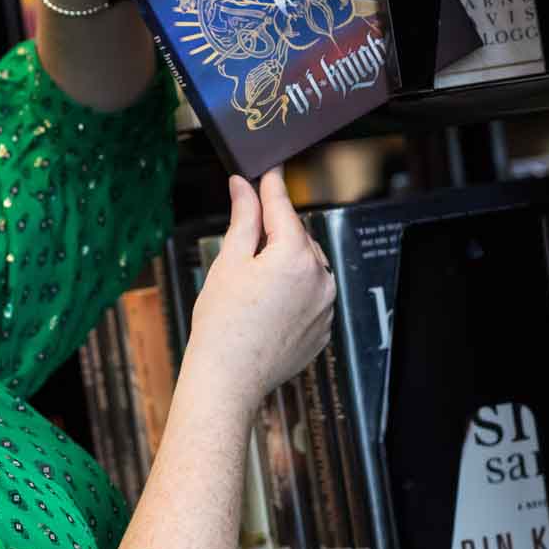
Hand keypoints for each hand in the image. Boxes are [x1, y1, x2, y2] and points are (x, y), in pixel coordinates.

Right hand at [181, 165, 336, 422]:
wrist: (228, 378)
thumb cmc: (223, 324)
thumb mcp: (229, 261)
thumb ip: (244, 218)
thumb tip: (244, 187)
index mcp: (295, 256)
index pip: (283, 208)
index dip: (271, 186)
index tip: (268, 171)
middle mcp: (320, 278)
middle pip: (297, 238)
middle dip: (274, 233)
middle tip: (244, 241)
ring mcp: (325, 306)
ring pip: (307, 267)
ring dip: (286, 263)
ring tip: (252, 285)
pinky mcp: (323, 329)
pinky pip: (312, 297)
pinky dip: (294, 292)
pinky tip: (266, 306)